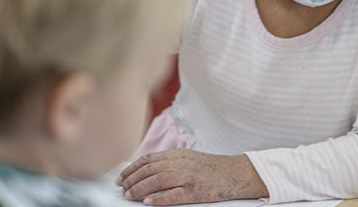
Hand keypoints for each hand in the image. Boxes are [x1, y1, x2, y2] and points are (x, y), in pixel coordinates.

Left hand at [116, 149, 266, 204]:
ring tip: (130, 196)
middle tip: (123, 189)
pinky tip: (148, 202)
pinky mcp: (195, 191)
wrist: (235, 173)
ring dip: (140, 189)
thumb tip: (146, 170)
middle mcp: (181, 163)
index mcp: (178, 154)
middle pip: (149, 170)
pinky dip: (158, 199)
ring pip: (157, 181)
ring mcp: (188, 177)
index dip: (131, 169)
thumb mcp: (189, 158)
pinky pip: (173, 195)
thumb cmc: (212, 168)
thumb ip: (170, 161)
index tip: (122, 178)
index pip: (148, 160)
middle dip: (132, 180)